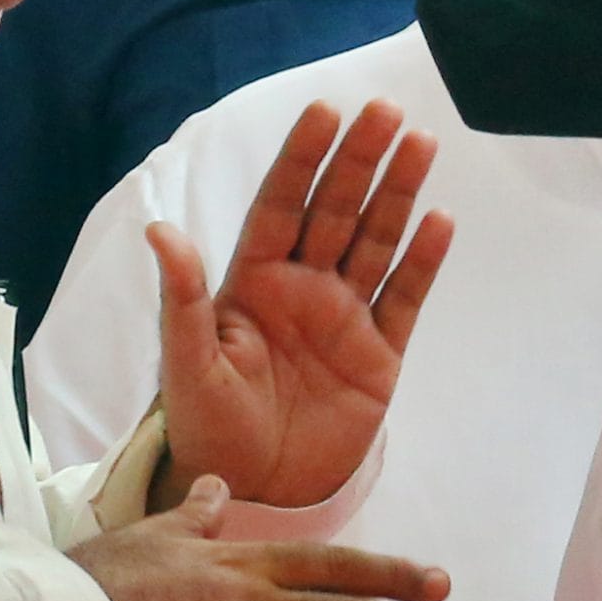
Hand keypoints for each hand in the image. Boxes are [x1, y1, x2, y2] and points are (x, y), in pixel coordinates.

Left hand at [154, 97, 452, 507]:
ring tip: (421, 143)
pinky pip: (405, 298)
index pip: (282, 204)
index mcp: (253, 280)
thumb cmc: (209, 424)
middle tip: (385, 110)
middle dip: (359, 160)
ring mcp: (345, 317)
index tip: (324, 111)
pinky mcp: (379, 354)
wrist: (254, 490)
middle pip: (336, 210)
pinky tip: (440, 221)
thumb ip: (182, 299)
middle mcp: (302, 287)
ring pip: (376, 241)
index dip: (302, 158)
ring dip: (398, 194)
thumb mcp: (187, 363)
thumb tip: (161, 230)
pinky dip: (423, 262)